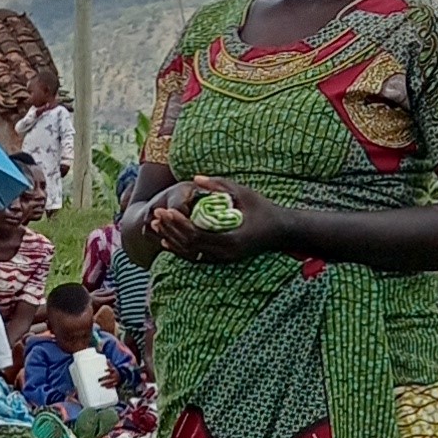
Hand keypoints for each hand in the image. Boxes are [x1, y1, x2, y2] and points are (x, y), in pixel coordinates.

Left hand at [143, 180, 281, 266]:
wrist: (280, 231)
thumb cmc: (263, 208)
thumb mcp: (243, 193)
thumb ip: (219, 185)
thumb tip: (195, 177)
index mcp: (230, 238)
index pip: (196, 234)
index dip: (177, 223)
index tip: (164, 209)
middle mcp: (225, 253)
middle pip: (189, 245)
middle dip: (170, 230)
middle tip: (156, 214)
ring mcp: (224, 258)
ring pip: (190, 253)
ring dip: (171, 239)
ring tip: (156, 225)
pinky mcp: (222, 259)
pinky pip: (196, 256)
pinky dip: (180, 249)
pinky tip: (167, 241)